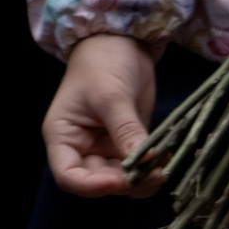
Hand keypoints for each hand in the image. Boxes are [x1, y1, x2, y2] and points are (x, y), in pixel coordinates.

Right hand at [45, 33, 157, 196]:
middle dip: (125, 183)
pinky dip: (153, 168)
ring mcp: (106, 147)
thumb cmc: (101, 64)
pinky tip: (165, 159)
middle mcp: (82, 147)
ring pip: (122, 180)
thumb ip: (126, 131)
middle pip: (99, 181)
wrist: (119, 43)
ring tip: (163, 167)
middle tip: (153, 174)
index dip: (91, 186)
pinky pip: (140, 167)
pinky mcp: (128, 143)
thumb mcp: (111, 96)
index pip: (69, 175)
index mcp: (63, 136)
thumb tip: (145, 164)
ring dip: (143, 180)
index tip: (120, 181)